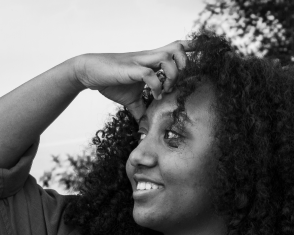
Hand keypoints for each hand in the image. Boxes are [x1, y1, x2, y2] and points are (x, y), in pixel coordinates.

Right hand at [71, 41, 190, 119]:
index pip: (175, 48)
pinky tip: (155, 95)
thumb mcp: (131, 99)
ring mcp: (140, 62)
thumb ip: (142, 110)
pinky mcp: (131, 69)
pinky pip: (150, 74)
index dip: (190, 47)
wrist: (89, 72)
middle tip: (181, 81)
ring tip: (167, 90)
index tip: (204, 51)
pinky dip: (156, 86)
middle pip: (176, 48)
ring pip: (166, 58)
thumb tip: (146, 128)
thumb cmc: (111, 81)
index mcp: (151, 61)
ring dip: (172, 75)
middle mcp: (149, 58)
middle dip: (185, 63)